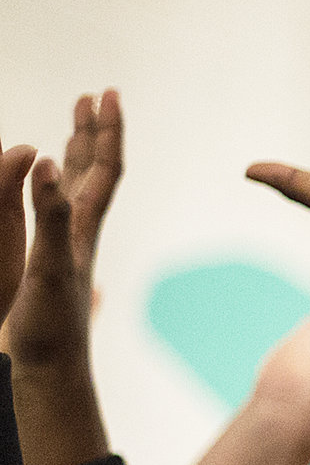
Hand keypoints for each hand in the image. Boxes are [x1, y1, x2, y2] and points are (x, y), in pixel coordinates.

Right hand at [0, 91, 122, 372]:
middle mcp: (80, 232)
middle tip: (94, 96)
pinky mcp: (49, 262)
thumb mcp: (47, 265)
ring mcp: (65, 246)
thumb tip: (50, 162)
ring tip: (75, 127)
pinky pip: (51, 213)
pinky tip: (46, 187)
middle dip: (92, 132)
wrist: (51, 371)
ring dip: (75, 155)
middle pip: (93, 171)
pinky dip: (48, 189)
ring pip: (73, 189)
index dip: (107, 131)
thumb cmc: (51, 326)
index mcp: (83, 228)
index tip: (108, 94)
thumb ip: (48, 215)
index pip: (104, 170)